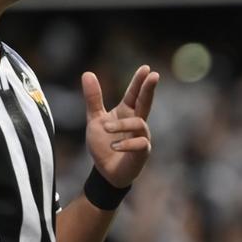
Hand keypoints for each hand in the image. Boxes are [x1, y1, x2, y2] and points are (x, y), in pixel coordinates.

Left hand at [82, 66, 158, 188]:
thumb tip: (87, 73)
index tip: (146, 68)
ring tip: (106, 128)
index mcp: (127, 112)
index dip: (139, 81)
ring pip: (139, 124)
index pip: (134, 93)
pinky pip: (140, 144)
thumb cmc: (103, 145)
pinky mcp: (142, 153)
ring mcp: (142, 137)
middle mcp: (137, 122)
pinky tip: (114, 146)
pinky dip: (126, 143)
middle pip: (146, 102)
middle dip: (149, 89)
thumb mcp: (94, 119)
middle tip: (154, 76)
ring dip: (122, 125)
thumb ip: (93, 98)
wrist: (105, 172)